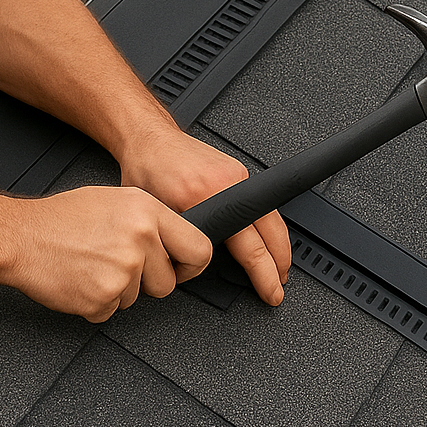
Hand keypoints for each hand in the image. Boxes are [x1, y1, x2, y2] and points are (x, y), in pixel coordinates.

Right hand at [1, 186, 211, 321]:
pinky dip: (97, 302)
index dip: (191, 265)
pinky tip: (82, 278)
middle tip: (119, 265)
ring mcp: (123, 271)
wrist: (22, 236)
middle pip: (168, 283)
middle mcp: (140, 239)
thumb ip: (150, 221)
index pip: (199, 248)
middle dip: (148, 282)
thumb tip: (175, 242)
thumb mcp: (116, 201)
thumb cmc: (62, 217)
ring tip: (93, 265)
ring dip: (118, 290)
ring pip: (138, 299)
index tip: (182, 269)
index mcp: (147, 211)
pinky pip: (112, 311)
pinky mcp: (103, 298)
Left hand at [119, 127, 291, 305]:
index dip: (262, 272)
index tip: (269, 289)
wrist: (148, 138)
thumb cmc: (146, 170)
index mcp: (204, 196)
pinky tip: (268, 239)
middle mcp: (226, 182)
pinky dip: (268, 223)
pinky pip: (260, 201)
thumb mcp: (155, 215)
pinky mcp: (237, 169)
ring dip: (278, 244)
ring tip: (278, 267)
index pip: (246, 243)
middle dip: (280, 261)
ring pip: (270, 215)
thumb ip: (179, 242)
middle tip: (279, 286)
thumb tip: (193, 269)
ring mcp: (235, 173)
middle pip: (269, 229)